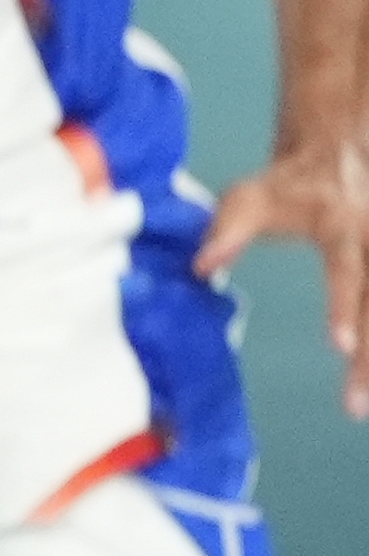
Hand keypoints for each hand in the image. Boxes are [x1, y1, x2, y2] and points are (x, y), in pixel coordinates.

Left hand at [197, 138, 368, 418]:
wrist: (341, 150)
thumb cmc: (288, 183)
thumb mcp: (250, 196)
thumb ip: (227, 231)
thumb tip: (202, 266)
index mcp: (342, 225)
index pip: (346, 268)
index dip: (343, 306)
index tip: (340, 345)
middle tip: (355, 403)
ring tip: (362, 405)